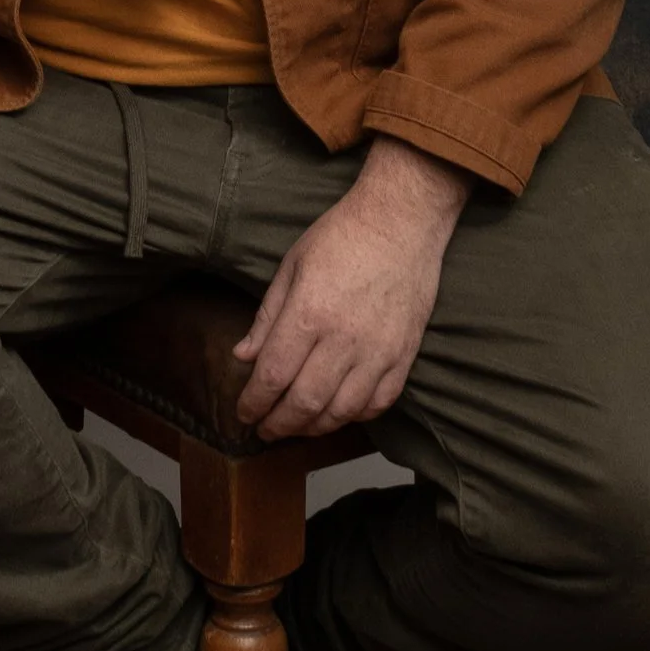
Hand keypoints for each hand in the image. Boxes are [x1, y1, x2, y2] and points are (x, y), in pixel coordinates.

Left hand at [234, 138, 470, 438]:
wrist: (402, 220)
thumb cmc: (342, 235)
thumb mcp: (292, 266)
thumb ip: (267, 316)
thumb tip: (244, 356)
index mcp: (308, 313)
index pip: (273, 376)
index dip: (254, 403)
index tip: (244, 413)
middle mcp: (343, 338)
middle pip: (304, 402)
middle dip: (279, 424)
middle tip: (265, 430)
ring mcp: (379, 349)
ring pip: (342, 411)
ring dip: (314, 427)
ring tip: (298, 426)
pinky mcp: (405, 353)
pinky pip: (381, 401)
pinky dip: (357, 415)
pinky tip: (339, 413)